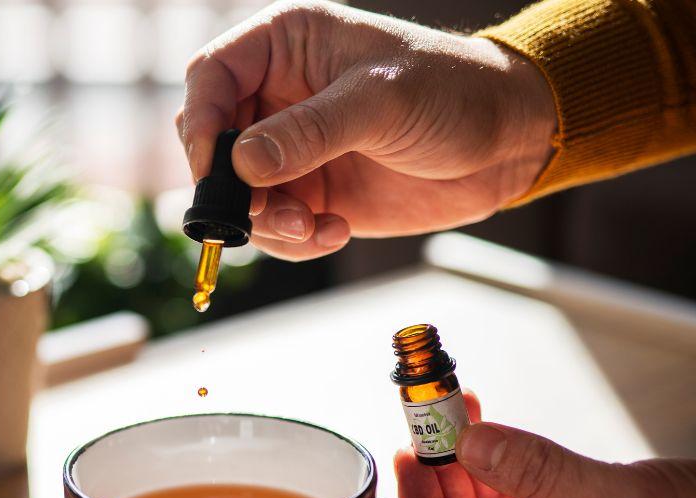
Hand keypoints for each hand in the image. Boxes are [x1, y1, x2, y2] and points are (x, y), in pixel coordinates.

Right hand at [178, 1, 556, 260]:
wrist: (507, 142)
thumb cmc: (454, 92)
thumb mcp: (381, 102)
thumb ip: (309, 132)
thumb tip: (241, 163)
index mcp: (285, 46)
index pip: (210, 77)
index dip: (201, 122)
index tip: (215, 169)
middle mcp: (276, 96)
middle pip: (211, 142)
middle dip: (231, 186)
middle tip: (267, 212)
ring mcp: (290, 149)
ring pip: (236, 195)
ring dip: (264, 223)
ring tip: (311, 228)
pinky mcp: (309, 193)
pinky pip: (271, 227)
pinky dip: (292, 241)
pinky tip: (333, 231)